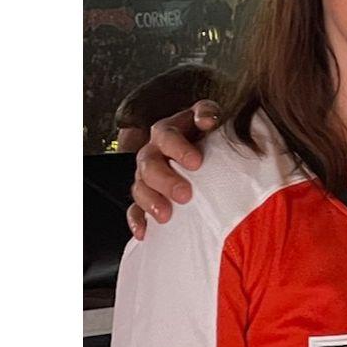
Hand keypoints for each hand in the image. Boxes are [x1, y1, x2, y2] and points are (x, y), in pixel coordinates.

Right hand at [126, 100, 224, 239]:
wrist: (206, 157)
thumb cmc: (211, 138)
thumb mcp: (211, 121)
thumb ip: (209, 114)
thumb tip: (207, 119)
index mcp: (168, 132)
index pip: (166, 135)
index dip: (179, 148)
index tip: (196, 163)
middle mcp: (153, 152)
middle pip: (149, 163)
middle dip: (166, 180)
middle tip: (185, 194)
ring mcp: (147, 176)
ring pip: (139, 186)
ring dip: (151, 201)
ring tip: (165, 215)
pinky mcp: (147, 197)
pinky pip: (135, 209)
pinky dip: (138, 220)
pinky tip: (143, 232)